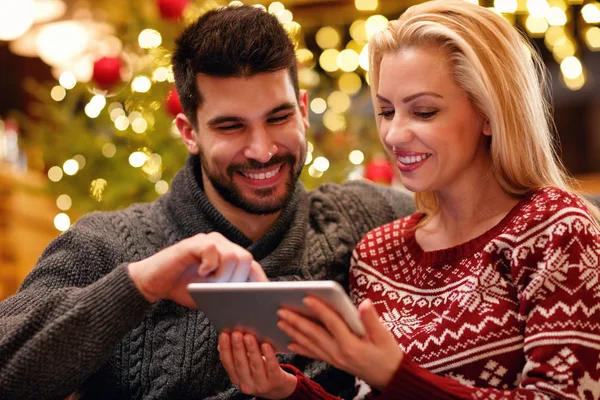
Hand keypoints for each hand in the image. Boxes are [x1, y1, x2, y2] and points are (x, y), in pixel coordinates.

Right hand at [128, 232, 267, 306]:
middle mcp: (222, 244)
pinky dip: (210, 266)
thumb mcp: (211, 294)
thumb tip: (251, 303)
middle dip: (237, 280)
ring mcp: (209, 241)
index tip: (263, 297)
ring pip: (232, 256)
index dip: (259, 280)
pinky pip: (213, 250)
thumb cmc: (183, 288)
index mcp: (229, 255)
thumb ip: (229, 293)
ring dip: (223, 276)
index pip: (252, 265)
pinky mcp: (194, 243)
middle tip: (221, 290)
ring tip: (209, 283)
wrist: (154, 283)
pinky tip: (201, 273)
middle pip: (246, 259)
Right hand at [218, 332, 296, 398]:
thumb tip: (225, 337)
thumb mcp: (247, 366)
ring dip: (251, 349)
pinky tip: (266, 345)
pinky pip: (272, 367)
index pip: (228, 363)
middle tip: (236, 333)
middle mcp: (247, 384)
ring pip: (255, 365)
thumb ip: (236, 355)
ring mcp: (262, 384)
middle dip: (237, 347)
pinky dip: (268, 356)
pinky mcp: (275, 381)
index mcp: (237, 378)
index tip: (224, 334)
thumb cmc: (262, 372)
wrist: (280, 389)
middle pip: (240, 364)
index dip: (225, 349)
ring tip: (249, 336)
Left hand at [277, 298, 402, 389]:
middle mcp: (339, 353)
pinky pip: (314, 354)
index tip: (306, 297)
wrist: (390, 378)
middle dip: (297, 321)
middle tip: (281, 309)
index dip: (319, 309)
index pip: (332, 323)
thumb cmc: (388, 355)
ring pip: (311, 343)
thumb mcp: (385, 337)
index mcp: (351, 345)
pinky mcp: (334, 362)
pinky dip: (301, 348)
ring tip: (280, 321)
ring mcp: (335, 359)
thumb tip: (365, 303)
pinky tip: (291, 342)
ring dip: (294, 332)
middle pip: (315, 333)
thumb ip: (372, 320)